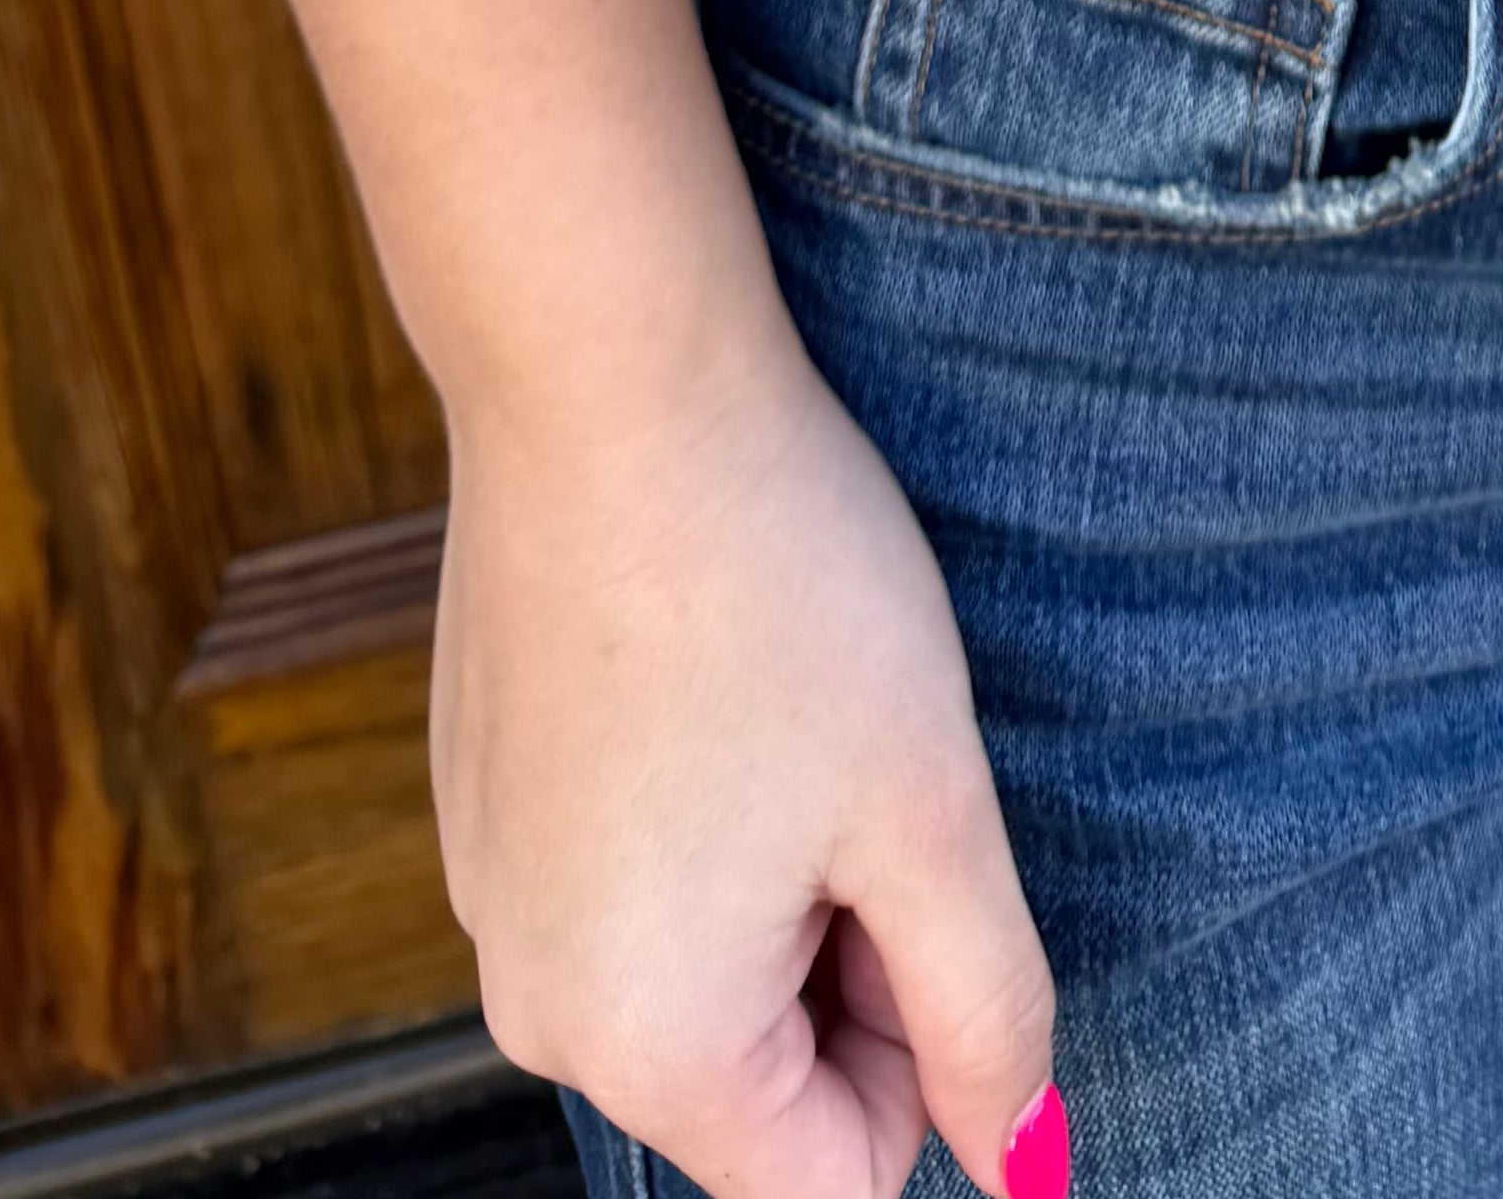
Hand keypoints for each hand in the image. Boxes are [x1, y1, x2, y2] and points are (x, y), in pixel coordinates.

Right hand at [436, 317, 1059, 1198]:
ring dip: (784, 881)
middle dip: (850, 961)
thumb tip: (1017, 1160)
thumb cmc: (779, 586)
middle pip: (763, 1086)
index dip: (923, 1046)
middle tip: (871, 776)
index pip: (836, 1182)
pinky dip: (702, 815)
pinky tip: (719, 675)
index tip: (923, 875)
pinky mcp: (485, 806)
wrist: (605, 384)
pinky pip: (627, 885)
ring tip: (795, 712)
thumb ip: (986, 1015)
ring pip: (702, 976)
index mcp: (644, 1045)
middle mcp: (538, 1007)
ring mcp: (493, 902)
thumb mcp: (930, 809)